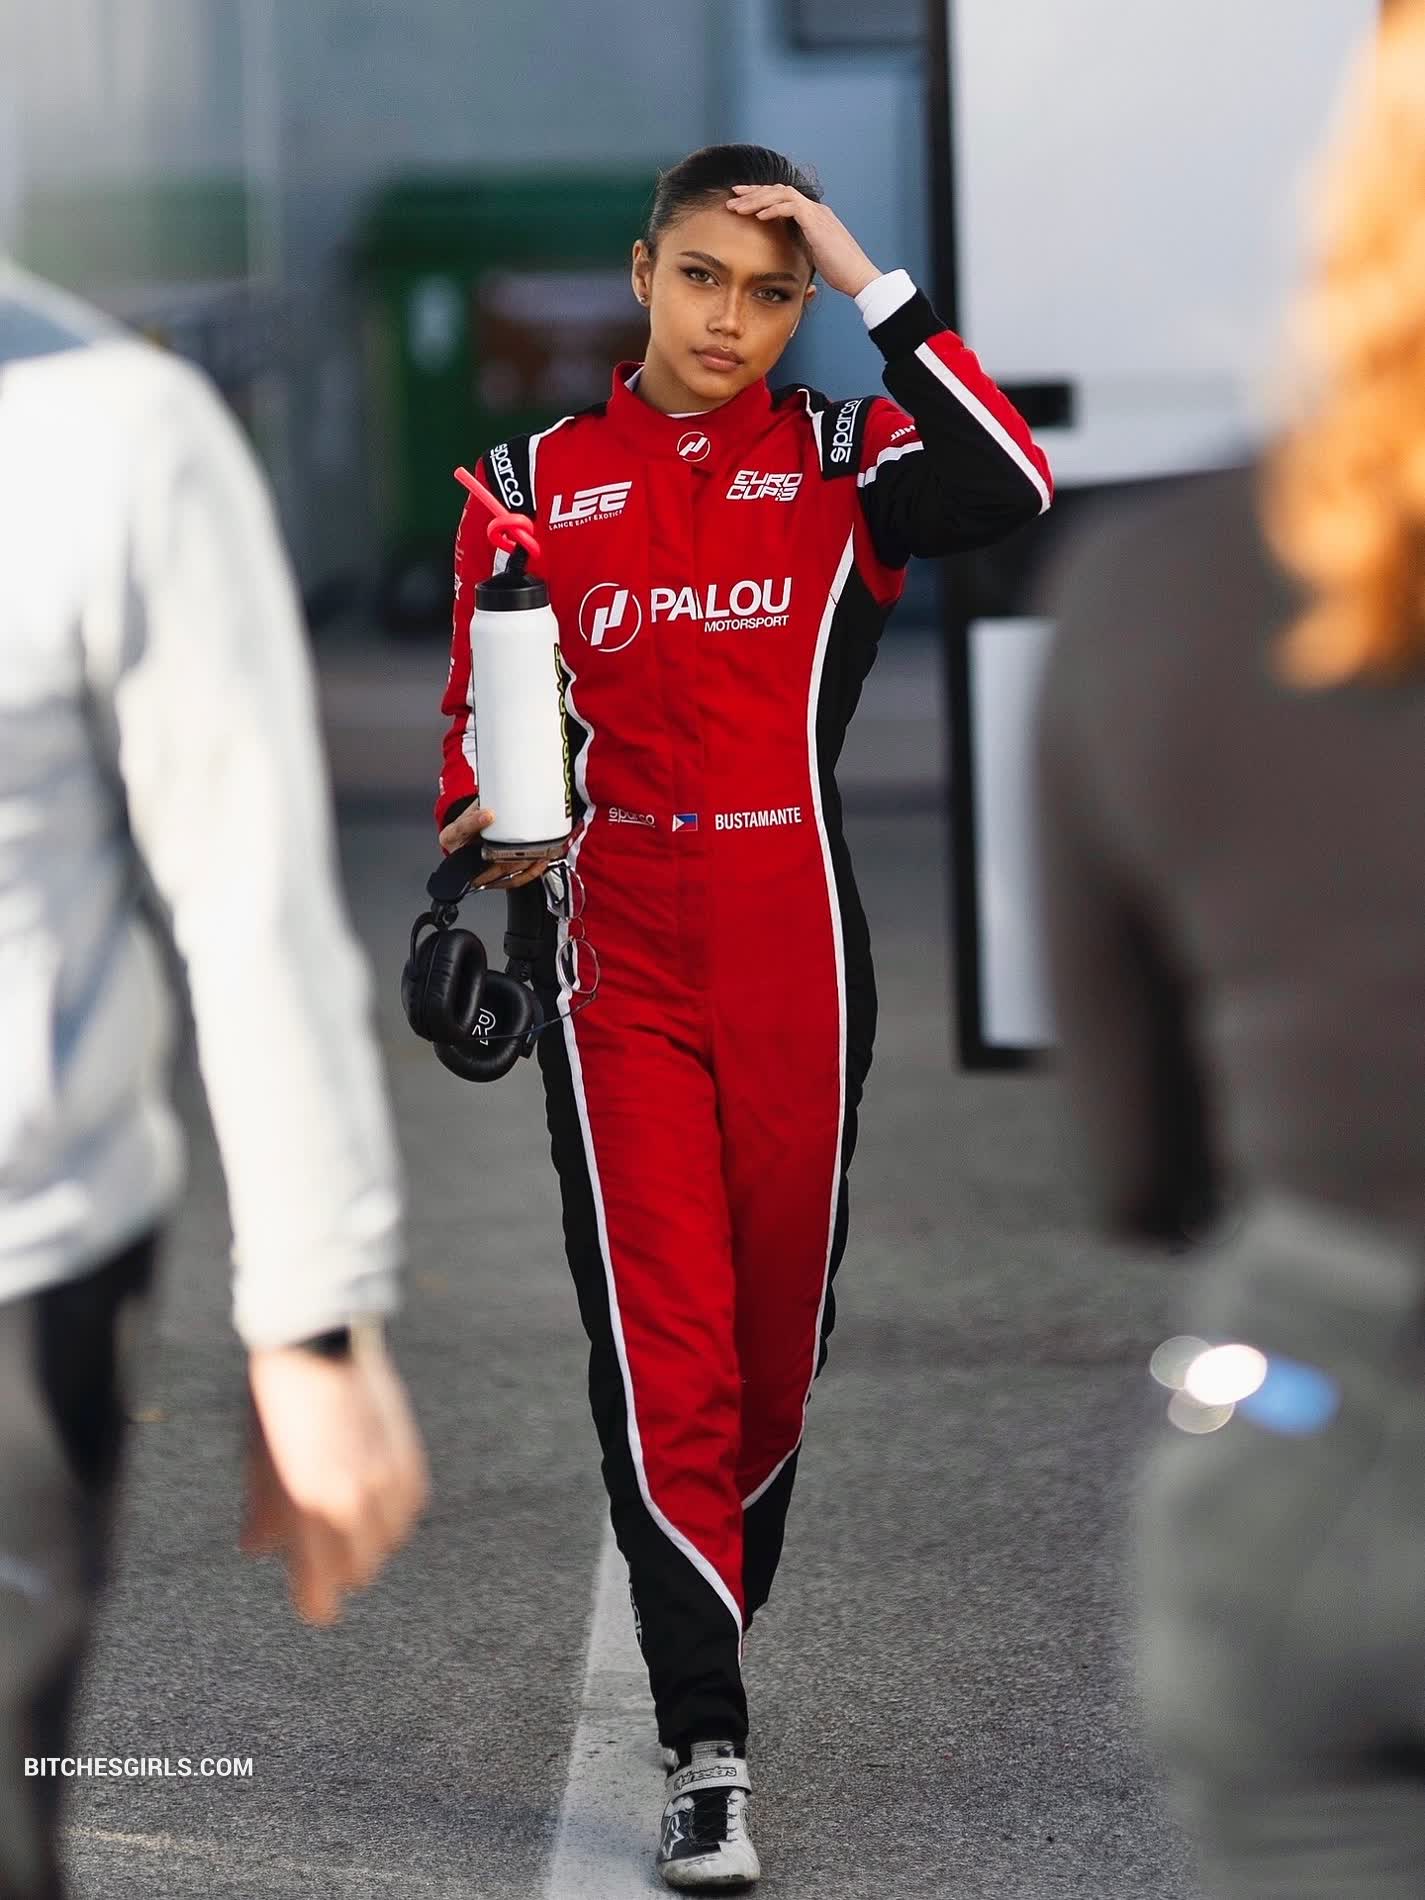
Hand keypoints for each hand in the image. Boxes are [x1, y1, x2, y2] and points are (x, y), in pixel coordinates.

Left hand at [242, 1331, 428, 1625]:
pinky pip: (410, 1506)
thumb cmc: (278, 1406)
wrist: (318, 1344)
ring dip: (371, 1536)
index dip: (316, 1602)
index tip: (312, 1601)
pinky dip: (394, 1506)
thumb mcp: (260, 1464)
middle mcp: (356, 1504)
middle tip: (321, 1545)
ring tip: (349, 1508)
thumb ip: (264, 1516)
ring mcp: (388, 1480)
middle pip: (361, 1572)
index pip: (322, 1594)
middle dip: (340, 1567)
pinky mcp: (410, 1456)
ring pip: (391, 1540)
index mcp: (312, 1512)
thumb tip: (257, 1551)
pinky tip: (373, 1487)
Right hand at [437, 802, 566, 891]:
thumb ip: (484, 801)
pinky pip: (511, 881)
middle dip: (504, 849)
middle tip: (520, 838)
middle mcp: (462, 855)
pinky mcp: (492, 880)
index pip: (460, 829)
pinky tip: (539, 862)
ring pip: (501, 870)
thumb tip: (505, 786)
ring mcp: (477, 871)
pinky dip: (528, 873)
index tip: (489, 814)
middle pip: (483, 855)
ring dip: (522, 861)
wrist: (465, 840)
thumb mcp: (470, 808)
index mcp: (452, 835)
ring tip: (538, 849)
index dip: (475, 822)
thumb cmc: (468, 823)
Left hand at [726, 185, 880, 297]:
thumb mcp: (814, 255)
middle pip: (778, 190)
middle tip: (732, 196)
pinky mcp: (816, 221)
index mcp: (813, 215)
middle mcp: (814, 209)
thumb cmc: (839, 272)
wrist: (858, 276)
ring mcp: (816, 213)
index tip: (741, 201)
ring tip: (738, 207)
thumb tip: (785, 249)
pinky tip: (757, 216)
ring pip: (781, 194)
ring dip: (757, 199)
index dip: (760, 197)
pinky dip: (772, 209)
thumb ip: (800, 246)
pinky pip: (790, 207)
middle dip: (753, 192)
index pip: (782, 198)